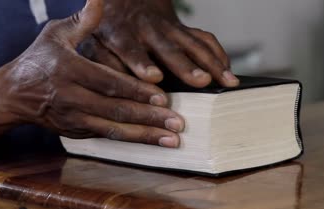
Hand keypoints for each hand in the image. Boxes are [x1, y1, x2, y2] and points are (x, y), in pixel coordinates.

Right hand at [0, 0, 183, 147]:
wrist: (12, 94)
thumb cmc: (38, 60)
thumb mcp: (56, 34)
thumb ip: (84, 21)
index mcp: (69, 70)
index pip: (108, 82)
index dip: (135, 91)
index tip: (163, 97)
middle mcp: (72, 98)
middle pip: (115, 110)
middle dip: (149, 118)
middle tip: (178, 124)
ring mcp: (74, 119)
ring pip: (114, 130)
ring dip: (145, 136)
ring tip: (173, 141)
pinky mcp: (76, 133)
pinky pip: (107, 138)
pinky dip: (130, 141)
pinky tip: (152, 143)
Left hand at [80, 0, 238, 87]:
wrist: (128, 0)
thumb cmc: (107, 28)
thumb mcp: (93, 39)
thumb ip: (101, 60)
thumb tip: (112, 85)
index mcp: (122, 34)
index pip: (132, 50)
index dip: (142, 64)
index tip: (154, 78)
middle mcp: (149, 31)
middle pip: (170, 49)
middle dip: (187, 66)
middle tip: (202, 81)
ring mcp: (170, 29)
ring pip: (194, 44)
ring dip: (212, 63)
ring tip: (228, 81)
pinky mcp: (184, 30)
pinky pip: (205, 40)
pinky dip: (219, 55)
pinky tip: (229, 72)